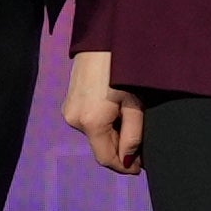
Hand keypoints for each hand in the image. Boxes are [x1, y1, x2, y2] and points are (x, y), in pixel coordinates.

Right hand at [61, 49, 146, 174]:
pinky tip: (116, 111)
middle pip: (100, 146)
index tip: (139, 169)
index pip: (106, 157)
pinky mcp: (68, 103)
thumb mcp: (134, 103)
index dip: (123, 167)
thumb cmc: (123, 68)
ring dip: (112, 136)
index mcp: (90, 123)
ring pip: (94, 135)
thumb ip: (132, 134)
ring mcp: (68, 111)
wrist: (101, 40)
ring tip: (130, 120)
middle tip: (141, 145)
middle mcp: (74, 120)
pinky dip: (102, 125)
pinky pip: (88, 123)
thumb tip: (129, 160)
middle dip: (120, 150)